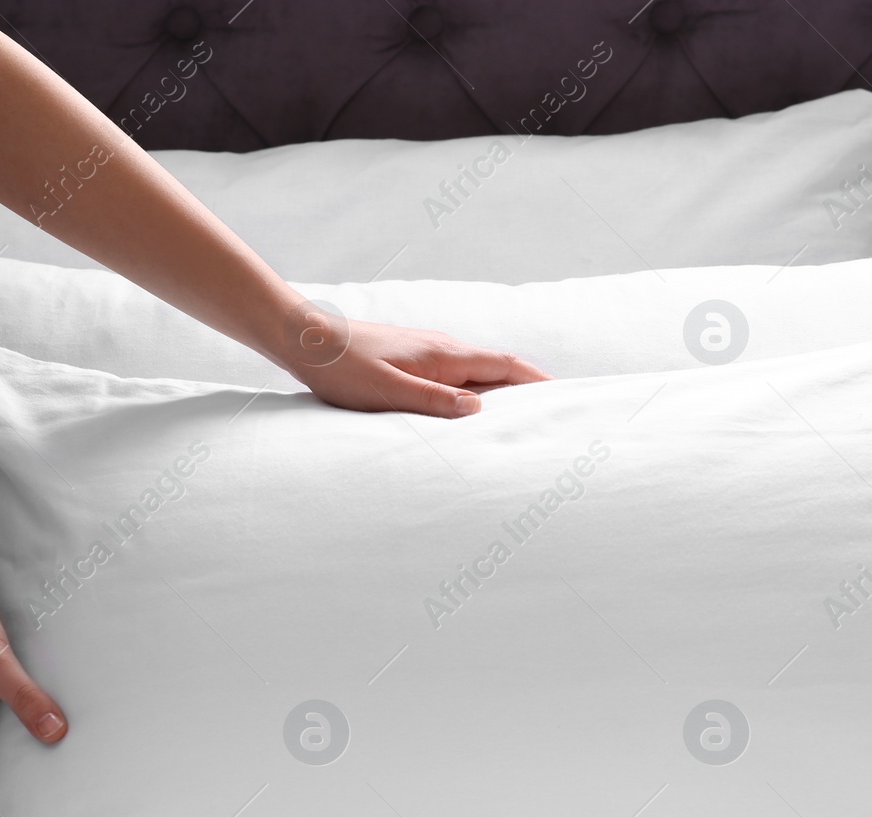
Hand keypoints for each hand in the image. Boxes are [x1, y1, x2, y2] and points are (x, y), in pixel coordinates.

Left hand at [280, 309, 552, 417]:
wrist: (305, 340)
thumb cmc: (341, 367)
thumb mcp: (387, 391)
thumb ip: (432, 401)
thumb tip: (478, 412)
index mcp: (444, 355)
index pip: (506, 366)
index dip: (538, 382)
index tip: (566, 396)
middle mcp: (443, 350)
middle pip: (498, 371)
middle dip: (528, 391)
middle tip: (554, 415)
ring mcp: (428, 354)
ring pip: (476, 375)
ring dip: (500, 395)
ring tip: (520, 421)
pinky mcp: (412, 361)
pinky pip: (455, 379)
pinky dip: (473, 394)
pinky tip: (468, 414)